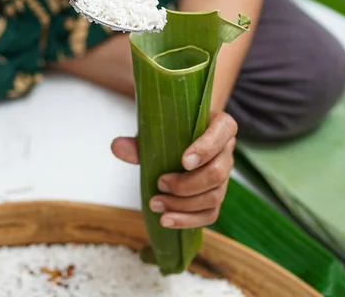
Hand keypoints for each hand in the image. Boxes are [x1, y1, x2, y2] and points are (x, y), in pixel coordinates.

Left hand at [111, 112, 237, 228]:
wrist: (179, 138)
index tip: (184, 161)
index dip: (206, 148)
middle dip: (187, 184)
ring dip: (183, 205)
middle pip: (218, 173)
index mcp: (219, 125)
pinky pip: (209, 214)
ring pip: (214, 196)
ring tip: (155, 203)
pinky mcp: (216, 196)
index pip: (224, 131)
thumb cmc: (170, 130)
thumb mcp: (155, 129)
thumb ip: (139, 140)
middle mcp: (226, 151)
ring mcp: (224, 176)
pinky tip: (166, 219)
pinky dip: (187, 220)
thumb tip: (117, 147)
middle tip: (160, 183)